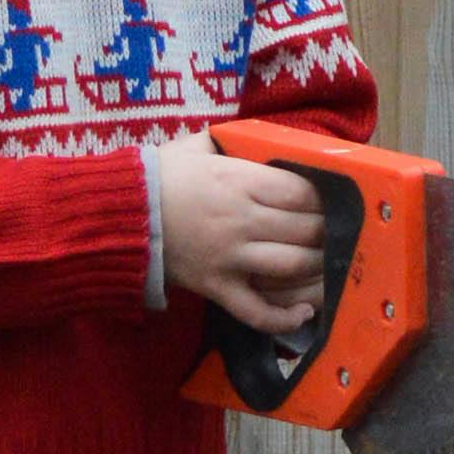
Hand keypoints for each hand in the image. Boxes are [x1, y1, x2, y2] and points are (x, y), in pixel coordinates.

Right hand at [159, 133, 345, 330]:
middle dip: (328, 231)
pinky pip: (257, 311)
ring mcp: (231, 257)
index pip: (301, 193)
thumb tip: (255, 135)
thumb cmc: (157, 177)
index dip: (324, 199)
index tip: (332, 201)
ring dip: (319, 267)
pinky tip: (303, 313)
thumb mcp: (196, 147)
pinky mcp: (217, 287)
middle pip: (305, 229)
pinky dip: (284, 318)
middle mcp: (242, 220)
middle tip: (337, 232)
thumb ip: (229, 140)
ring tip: (329, 263)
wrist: (116, 215)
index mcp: (240, 181)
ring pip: (292, 266)